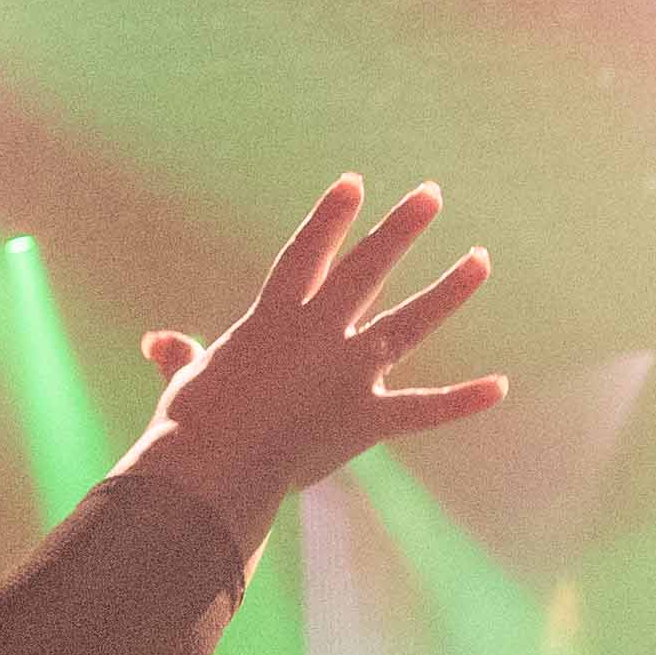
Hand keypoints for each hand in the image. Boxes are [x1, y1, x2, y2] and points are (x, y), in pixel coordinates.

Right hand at [117, 177, 500, 550]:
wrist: (210, 471)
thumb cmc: (188, 427)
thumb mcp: (185, 380)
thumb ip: (181, 355)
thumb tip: (156, 340)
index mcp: (271, 320)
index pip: (306, 255)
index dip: (330, 217)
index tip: (354, 183)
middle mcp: (317, 336)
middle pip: (367, 269)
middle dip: (401, 229)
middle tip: (432, 195)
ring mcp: (347, 375)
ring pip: (409, 323)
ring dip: (448, 290)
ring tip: (480, 259)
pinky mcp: (366, 420)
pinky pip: (423, 410)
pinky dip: (461, 402)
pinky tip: (499, 386)